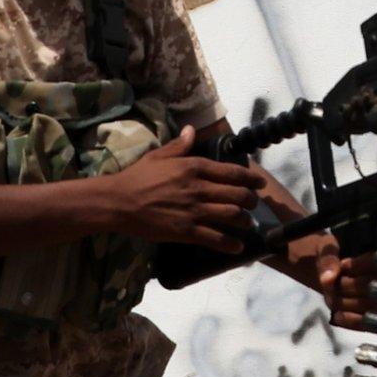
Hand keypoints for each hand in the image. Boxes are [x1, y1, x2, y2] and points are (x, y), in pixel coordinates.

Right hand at [104, 125, 265, 252]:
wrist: (117, 202)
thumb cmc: (137, 177)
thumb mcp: (158, 156)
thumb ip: (179, 145)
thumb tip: (191, 130)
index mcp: (194, 167)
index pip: (232, 172)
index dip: (250, 178)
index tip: (259, 183)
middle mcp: (199, 188)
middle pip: (238, 195)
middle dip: (251, 201)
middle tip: (253, 204)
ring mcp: (193, 210)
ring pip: (232, 215)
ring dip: (245, 221)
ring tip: (248, 223)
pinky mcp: (186, 231)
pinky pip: (215, 238)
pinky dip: (230, 244)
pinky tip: (238, 246)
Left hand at [313, 235, 376, 328]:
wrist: (332, 274)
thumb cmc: (334, 255)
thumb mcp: (327, 249)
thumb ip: (327, 259)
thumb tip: (328, 278)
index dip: (357, 267)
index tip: (342, 267)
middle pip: (373, 286)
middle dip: (347, 287)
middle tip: (332, 285)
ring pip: (371, 306)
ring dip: (345, 304)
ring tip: (331, 298)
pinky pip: (370, 323)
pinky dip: (351, 321)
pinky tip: (337, 316)